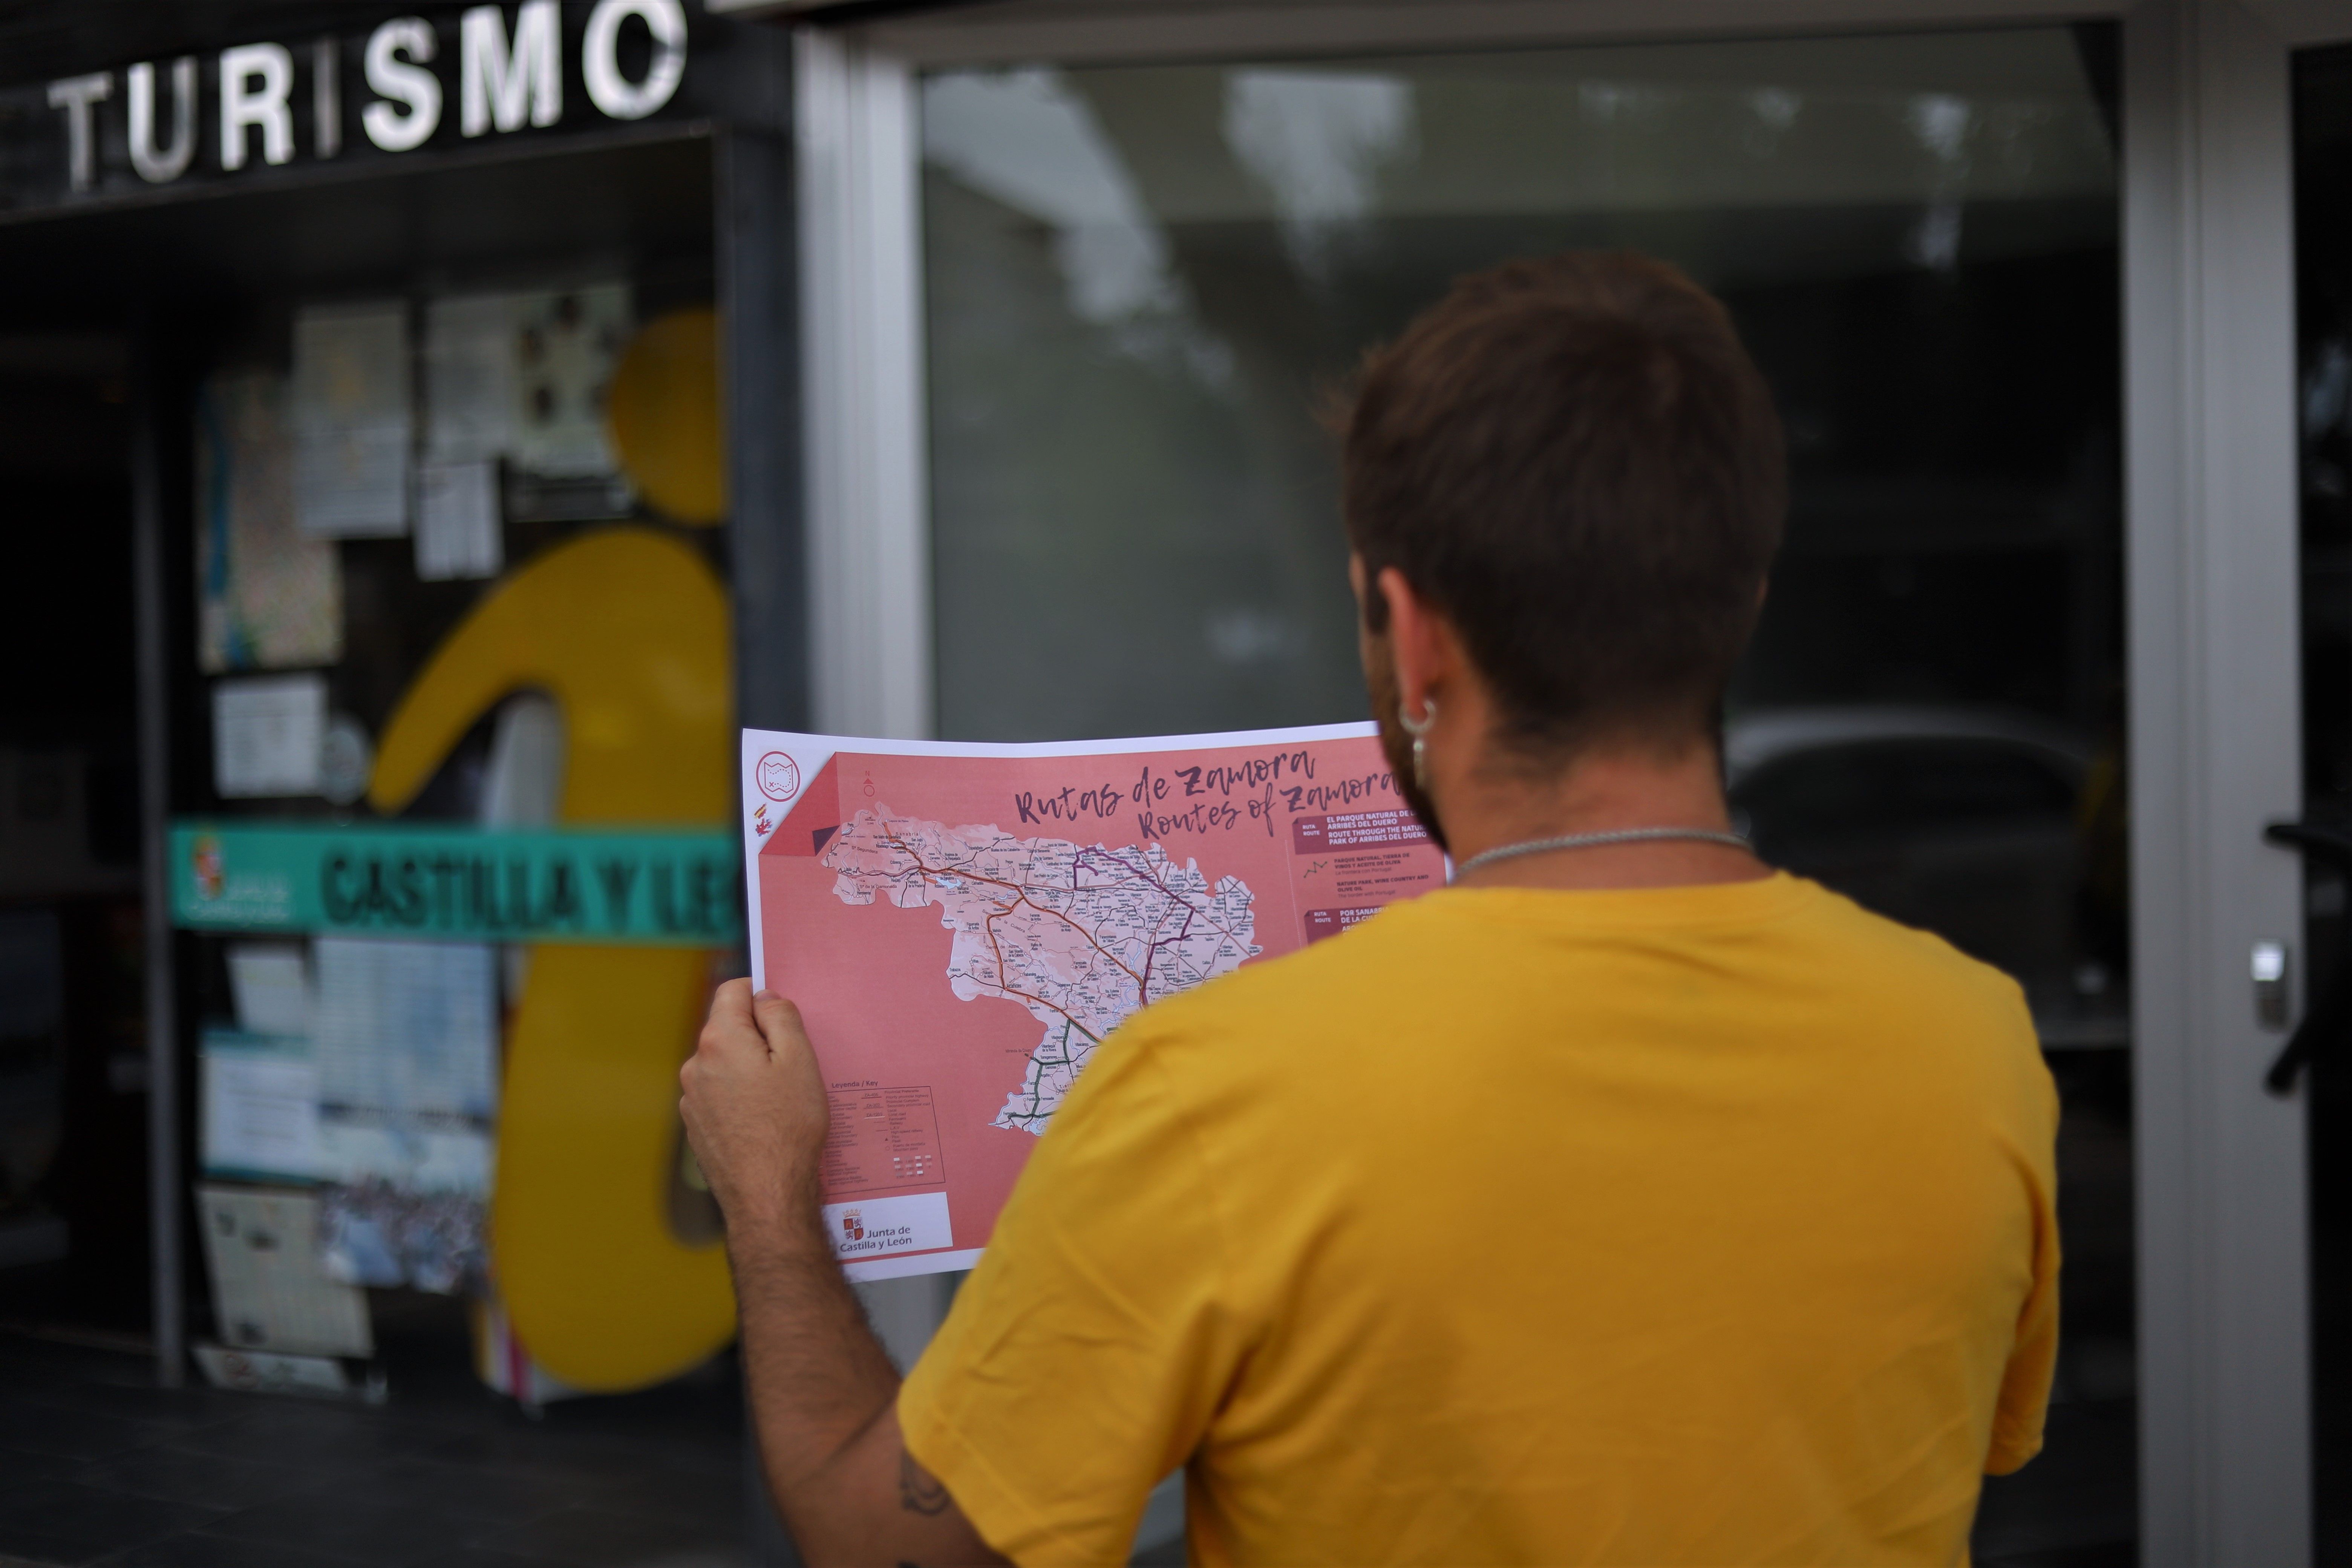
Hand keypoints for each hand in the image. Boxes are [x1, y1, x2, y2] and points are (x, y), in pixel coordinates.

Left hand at [680, 980, 829, 1239]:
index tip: (783, 1018)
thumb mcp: (800, 1060)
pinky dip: (739, 1098)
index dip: (761, 996)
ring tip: (780, 1100)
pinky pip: (719, 1095)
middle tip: (791, 1066)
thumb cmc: (789, 1127)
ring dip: (748, 1070)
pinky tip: (763, 1121)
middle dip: (757, 1038)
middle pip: (728, 1029)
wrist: (766, 1194)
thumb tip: (764, 996)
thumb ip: (781, 1017)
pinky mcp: (695, 1126)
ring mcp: (691, 1098)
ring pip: (724, 1064)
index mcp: (719, 1040)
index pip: (733, 990)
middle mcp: (696, 1064)